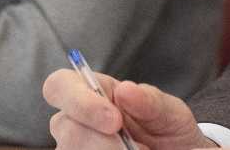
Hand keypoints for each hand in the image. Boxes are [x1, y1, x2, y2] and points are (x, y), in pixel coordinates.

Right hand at [43, 68, 213, 148]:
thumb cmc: (168, 131)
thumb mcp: (170, 112)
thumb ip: (150, 100)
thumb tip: (125, 90)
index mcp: (95, 92)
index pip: (60, 85)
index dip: (80, 101)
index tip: (114, 120)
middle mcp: (76, 121)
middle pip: (64, 126)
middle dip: (100, 141)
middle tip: (134, 149)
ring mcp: (75, 148)